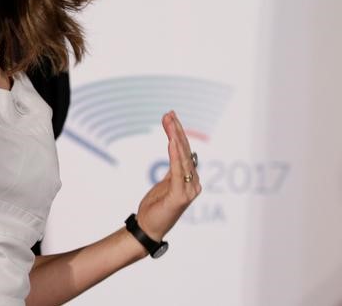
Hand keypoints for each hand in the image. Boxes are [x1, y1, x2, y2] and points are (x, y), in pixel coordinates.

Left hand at [135, 111, 200, 241]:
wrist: (148, 228)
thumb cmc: (156, 207)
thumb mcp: (165, 183)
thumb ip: (173, 169)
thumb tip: (176, 150)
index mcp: (191, 180)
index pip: (185, 151)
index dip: (178, 132)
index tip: (171, 116)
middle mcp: (194, 184)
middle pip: (185, 151)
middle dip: (177, 130)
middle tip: (169, 113)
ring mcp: (189, 190)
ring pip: (182, 158)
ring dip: (175, 138)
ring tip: (169, 122)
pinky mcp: (180, 196)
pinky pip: (177, 171)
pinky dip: (175, 155)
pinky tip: (171, 142)